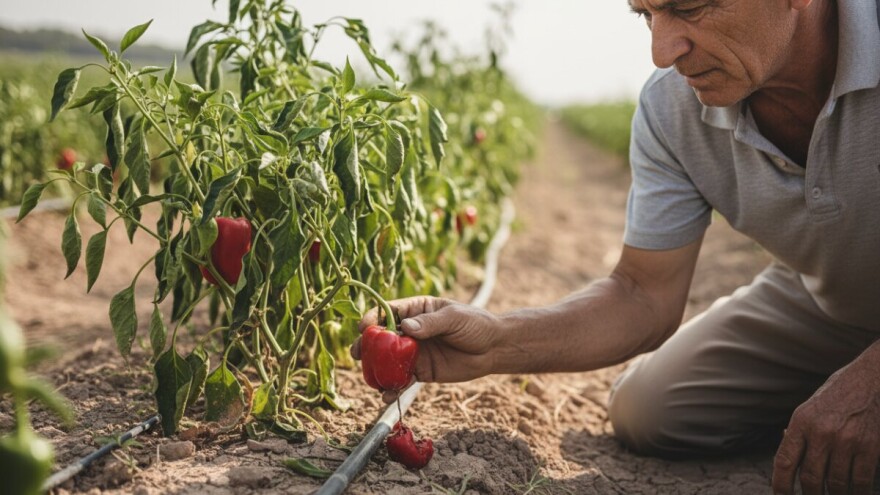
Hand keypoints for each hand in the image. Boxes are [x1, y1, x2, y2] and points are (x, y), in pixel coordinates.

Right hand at [351, 296, 500, 402]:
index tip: (364, 327)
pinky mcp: (421, 371)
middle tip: (357, 353)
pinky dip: (393, 387)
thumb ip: (430, 323)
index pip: (389, 311)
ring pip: (388, 360)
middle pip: (382, 337)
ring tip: (370, 378)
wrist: (493, 348)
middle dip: (367, 345)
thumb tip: (407, 327)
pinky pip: (402, 379)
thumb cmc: (475, 324)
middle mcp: (410, 330)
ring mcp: (414, 352)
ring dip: (376, 369)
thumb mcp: (454, 318)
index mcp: (417, 309)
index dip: (374, 318)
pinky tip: (387, 395)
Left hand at [771, 355, 879, 494]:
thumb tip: (787, 463)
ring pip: (836, 484)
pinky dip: (857, 492)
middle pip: (811, 478)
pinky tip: (853, 492)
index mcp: (801, 422)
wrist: (870, 379)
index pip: (785, 461)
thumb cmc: (836, 397)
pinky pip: (860, 481)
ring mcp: (847, 441)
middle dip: (810, 494)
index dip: (781, 485)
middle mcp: (821, 432)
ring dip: (835, 494)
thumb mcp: (809, 410)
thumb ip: (799, 435)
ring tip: (833, 493)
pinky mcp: (870, 448)